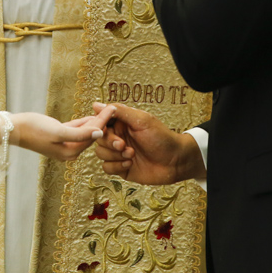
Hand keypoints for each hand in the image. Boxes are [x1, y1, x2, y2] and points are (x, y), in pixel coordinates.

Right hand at [11, 104, 116, 160]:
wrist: (15, 128)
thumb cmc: (35, 129)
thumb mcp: (59, 131)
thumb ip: (80, 133)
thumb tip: (100, 133)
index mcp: (70, 153)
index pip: (92, 136)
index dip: (104, 121)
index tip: (114, 108)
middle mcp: (69, 151)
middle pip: (90, 134)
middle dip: (102, 122)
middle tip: (115, 108)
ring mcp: (64, 144)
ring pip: (84, 131)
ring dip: (95, 121)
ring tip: (107, 109)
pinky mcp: (59, 136)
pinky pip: (76, 129)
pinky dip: (84, 122)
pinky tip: (93, 114)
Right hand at [91, 102, 205, 184]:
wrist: (175, 161)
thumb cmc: (162, 137)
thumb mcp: (141, 120)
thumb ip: (119, 112)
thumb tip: (96, 104)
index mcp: (122, 123)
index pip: (101, 123)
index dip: (101, 128)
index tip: (106, 131)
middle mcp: (118, 137)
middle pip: (99, 139)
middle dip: (109, 143)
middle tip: (123, 145)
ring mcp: (119, 153)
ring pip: (101, 154)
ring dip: (114, 155)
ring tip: (132, 154)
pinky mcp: (121, 168)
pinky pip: (106, 168)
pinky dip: (116, 166)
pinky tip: (130, 163)